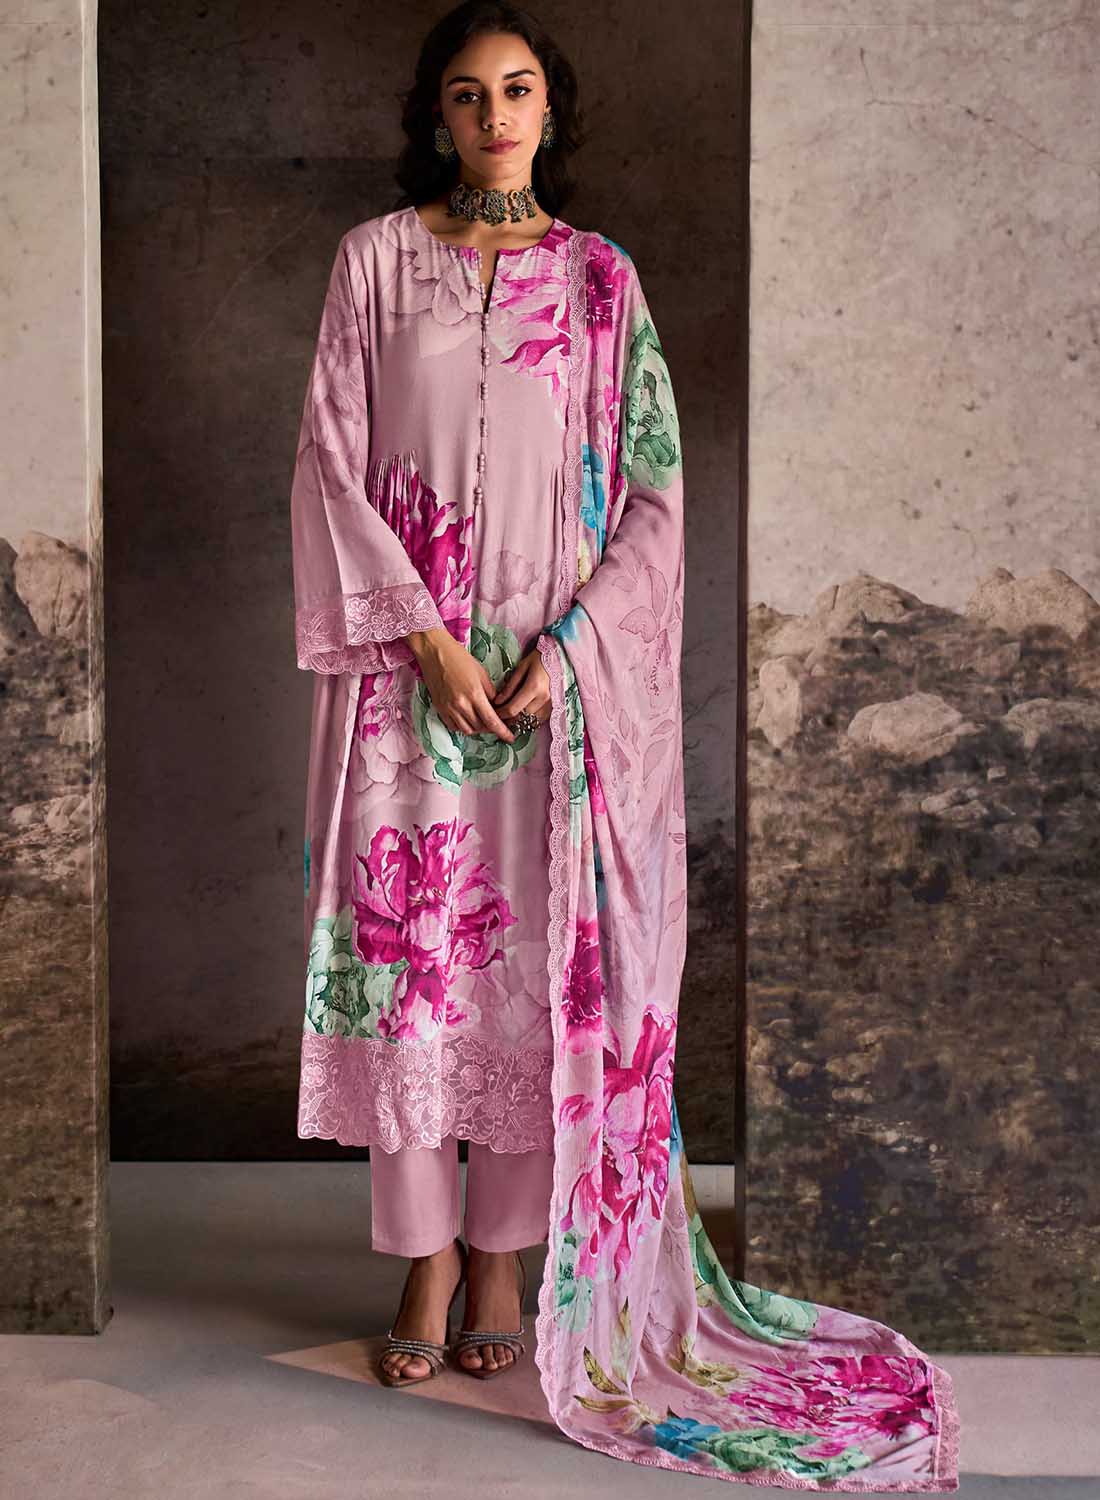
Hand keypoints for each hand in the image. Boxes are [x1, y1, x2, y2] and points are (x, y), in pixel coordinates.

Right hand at [407, 627, 516, 742]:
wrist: (435, 653)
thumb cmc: (459, 658)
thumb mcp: (481, 673)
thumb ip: (491, 693)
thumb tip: (498, 707)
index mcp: (474, 694)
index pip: (492, 721)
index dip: (503, 732)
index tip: (510, 738)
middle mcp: (461, 705)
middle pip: (480, 727)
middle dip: (491, 728)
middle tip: (497, 723)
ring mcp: (448, 708)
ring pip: (467, 730)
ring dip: (477, 729)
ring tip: (483, 720)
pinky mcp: (440, 708)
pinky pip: (453, 726)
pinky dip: (463, 726)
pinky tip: (468, 719)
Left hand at [491, 648, 550, 727]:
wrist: (559, 658)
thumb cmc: (538, 659)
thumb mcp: (521, 668)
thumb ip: (509, 687)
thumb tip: (497, 701)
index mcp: (534, 687)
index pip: (513, 709)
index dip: (501, 713)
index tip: (494, 712)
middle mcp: (543, 698)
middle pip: (522, 718)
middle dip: (509, 719)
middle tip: (500, 714)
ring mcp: (551, 704)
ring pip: (531, 721)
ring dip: (519, 720)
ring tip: (511, 714)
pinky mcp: (555, 706)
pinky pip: (539, 719)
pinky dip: (530, 719)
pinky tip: (523, 713)